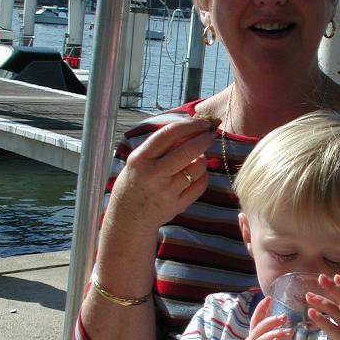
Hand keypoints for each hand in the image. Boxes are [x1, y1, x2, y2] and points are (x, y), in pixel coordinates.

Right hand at [106, 118, 215, 232]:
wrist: (128, 217)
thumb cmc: (135, 182)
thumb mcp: (138, 161)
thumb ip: (160, 146)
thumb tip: (191, 128)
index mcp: (140, 158)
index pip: (169, 133)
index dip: (189, 125)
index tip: (202, 123)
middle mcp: (154, 174)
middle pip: (188, 150)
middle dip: (204, 139)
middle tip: (210, 135)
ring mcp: (166, 191)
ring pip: (198, 167)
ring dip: (203, 159)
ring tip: (197, 159)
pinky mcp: (177, 205)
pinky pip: (200, 185)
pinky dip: (203, 176)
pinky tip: (197, 175)